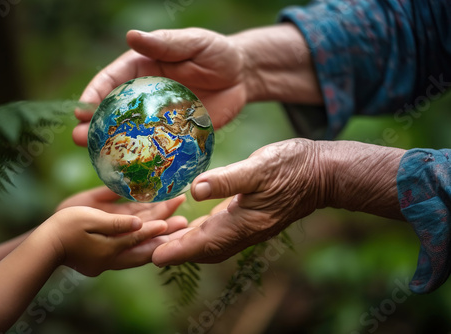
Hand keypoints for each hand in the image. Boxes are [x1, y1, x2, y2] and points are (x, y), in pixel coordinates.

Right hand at [54, 186, 187, 271]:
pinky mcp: (105, 261)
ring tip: (175, 226)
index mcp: (110, 247)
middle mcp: (114, 257)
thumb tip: (139, 223)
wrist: (43, 247)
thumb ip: (115, 222)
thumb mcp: (88, 218)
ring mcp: (109, 261)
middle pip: (146, 247)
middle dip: (165, 234)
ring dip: (157, 240)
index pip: (139, 236)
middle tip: (184, 222)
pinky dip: (143, 245)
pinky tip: (153, 238)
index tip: (175, 215)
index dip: (157, 225)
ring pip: (140, 252)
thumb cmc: (63, 228)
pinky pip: (131, 254)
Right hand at [73, 27, 247, 145]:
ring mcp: (159, 117)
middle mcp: (146, 95)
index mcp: (142, 69)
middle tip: (80, 139)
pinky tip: (134, 170)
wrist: (243, 77)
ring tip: (98, 159)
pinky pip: (157, 147)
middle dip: (94, 126)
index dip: (93, 95)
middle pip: (114, 112)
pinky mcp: (176, 134)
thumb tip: (132, 36)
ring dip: (114, 146)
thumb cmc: (217, 53)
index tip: (79, 110)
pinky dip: (145, 158)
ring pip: (131, 133)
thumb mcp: (193, 43)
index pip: (110, 82)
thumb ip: (164, 44)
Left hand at [152, 139, 321, 264]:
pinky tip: (188, 226)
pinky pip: (218, 232)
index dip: (178, 251)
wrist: (321, 173)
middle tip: (147, 250)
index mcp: (243, 223)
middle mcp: (243, 231)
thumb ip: (227, 180)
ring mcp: (247, 226)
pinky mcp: (248, 217)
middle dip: (175, 251)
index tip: (153, 257)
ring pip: (209, 242)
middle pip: (202, 249)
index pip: (204, 243)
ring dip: (185, 244)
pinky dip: (199, 233)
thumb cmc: (292, 167)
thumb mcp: (259, 168)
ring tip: (161, 241)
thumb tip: (196, 190)